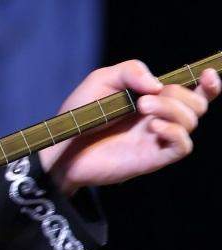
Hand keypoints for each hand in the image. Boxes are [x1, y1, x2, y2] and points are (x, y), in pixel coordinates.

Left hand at [39, 60, 220, 194]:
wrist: (62, 148)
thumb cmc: (80, 115)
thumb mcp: (102, 80)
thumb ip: (131, 71)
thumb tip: (158, 85)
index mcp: (154, 99)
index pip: (194, 91)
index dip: (209, 83)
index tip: (208, 74)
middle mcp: (160, 118)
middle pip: (197, 104)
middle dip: (179, 95)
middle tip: (144, 99)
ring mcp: (156, 139)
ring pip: (191, 121)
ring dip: (173, 109)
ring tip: (141, 107)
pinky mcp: (151, 158)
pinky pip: (182, 146)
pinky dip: (176, 133)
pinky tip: (154, 127)